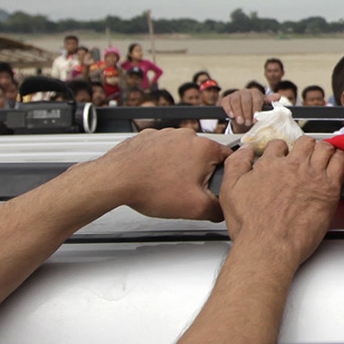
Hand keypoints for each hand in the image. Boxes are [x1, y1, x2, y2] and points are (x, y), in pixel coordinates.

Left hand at [82, 127, 228, 220]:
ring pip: (181, 153)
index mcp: (203, 147)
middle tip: (187, 191)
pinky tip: (153, 177)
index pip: (228, 158)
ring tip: (167, 185)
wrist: (115, 179)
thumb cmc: (150, 188)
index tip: (216, 185)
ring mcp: (165, 134)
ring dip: (178, 168)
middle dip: (198, 173)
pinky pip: (162, 151)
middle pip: (203, 156)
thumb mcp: (195, 207)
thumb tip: (225, 208)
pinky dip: (160, 163)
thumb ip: (219, 208)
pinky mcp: (148, 137)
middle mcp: (186, 135)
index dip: (224, 175)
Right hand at [216, 87, 266, 132]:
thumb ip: (269, 102)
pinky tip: (231, 116)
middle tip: (248, 123)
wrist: (244, 116)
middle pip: (246, 101)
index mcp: (255, 93)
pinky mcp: (226, 99)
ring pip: (236, 101)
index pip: (257, 100)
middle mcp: (245, 92)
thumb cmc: (254, 111)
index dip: (256, 110)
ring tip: (240, 121)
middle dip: (247, 113)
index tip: (255, 120)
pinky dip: (228, 109)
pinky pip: (226, 102)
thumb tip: (278, 96)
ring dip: (238, 112)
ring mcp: (235, 95)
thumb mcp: (263, 107)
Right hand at [218, 137, 343, 270]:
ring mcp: (313, 176)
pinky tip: (339, 163)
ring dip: (324, 150)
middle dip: (305, 146)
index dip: (282, 149)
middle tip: (306, 154)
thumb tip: (244, 151)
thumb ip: (236, 165)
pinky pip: (341, 163)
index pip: (279, 145)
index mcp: (270, 165)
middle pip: (305, 142)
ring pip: (325, 148)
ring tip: (324, 156)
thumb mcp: (230, 191)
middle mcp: (293, 167)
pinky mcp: (329, 189)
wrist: (268, 246)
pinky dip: (341, 158)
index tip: (284, 155)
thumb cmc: (251, 226)